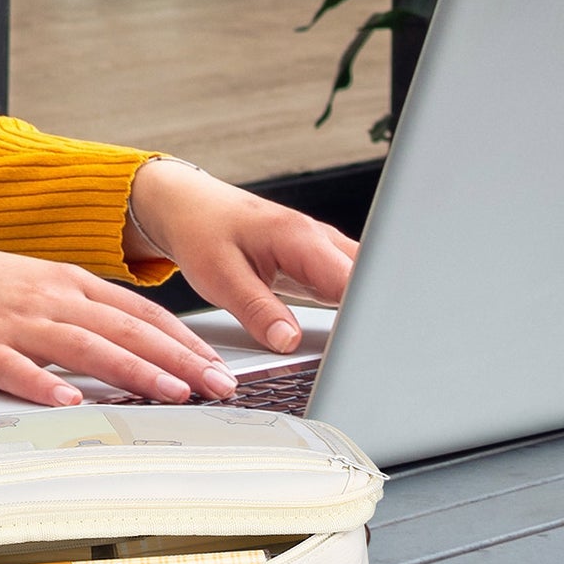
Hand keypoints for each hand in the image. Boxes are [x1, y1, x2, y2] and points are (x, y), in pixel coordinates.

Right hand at [0, 214, 241, 406]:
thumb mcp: (32, 285)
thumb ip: (78, 311)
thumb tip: (130, 343)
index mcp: (64, 281)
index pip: (137, 311)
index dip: (182, 339)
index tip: (217, 363)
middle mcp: (46, 298)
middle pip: (124, 330)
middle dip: (178, 360)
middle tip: (218, 385)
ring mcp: (12, 323)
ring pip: (84, 348)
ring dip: (133, 372)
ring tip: (172, 394)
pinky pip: (17, 371)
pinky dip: (46, 388)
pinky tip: (71, 404)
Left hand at [124, 158, 357, 356]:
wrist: (188, 206)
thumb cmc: (201, 231)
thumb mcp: (220, 276)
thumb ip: (257, 310)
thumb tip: (288, 343)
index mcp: (300, 238)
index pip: (354, 282)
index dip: (366, 317)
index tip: (365, 348)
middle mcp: (319, 239)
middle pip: (369, 281)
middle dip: (375, 317)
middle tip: (369, 357)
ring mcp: (322, 249)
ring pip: (362, 283)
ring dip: (364, 313)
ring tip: (360, 349)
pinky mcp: (316, 261)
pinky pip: (346, 285)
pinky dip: (349, 308)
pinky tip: (345, 334)